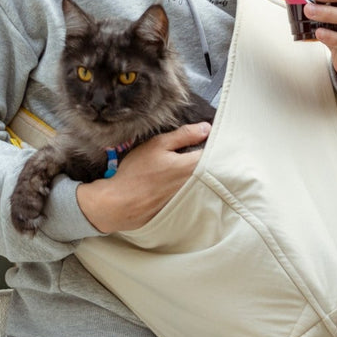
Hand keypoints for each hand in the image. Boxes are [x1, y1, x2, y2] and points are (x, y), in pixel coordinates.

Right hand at [76, 122, 209, 233]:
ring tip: (188, 166)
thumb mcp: (157, 146)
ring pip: (206, 180)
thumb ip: (184, 135)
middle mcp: (198, 183)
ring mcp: (193, 197)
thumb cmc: (137, 172)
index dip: (214, 143)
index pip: (216, 151)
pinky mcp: (186, 208)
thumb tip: (206, 128)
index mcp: (193, 166)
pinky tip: (179, 182)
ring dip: (203, 172)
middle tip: (199, 150)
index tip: (210, 137)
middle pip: (213, 167)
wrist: (121, 204)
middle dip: (210, 157)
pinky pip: (197, 193)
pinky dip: (194, 186)